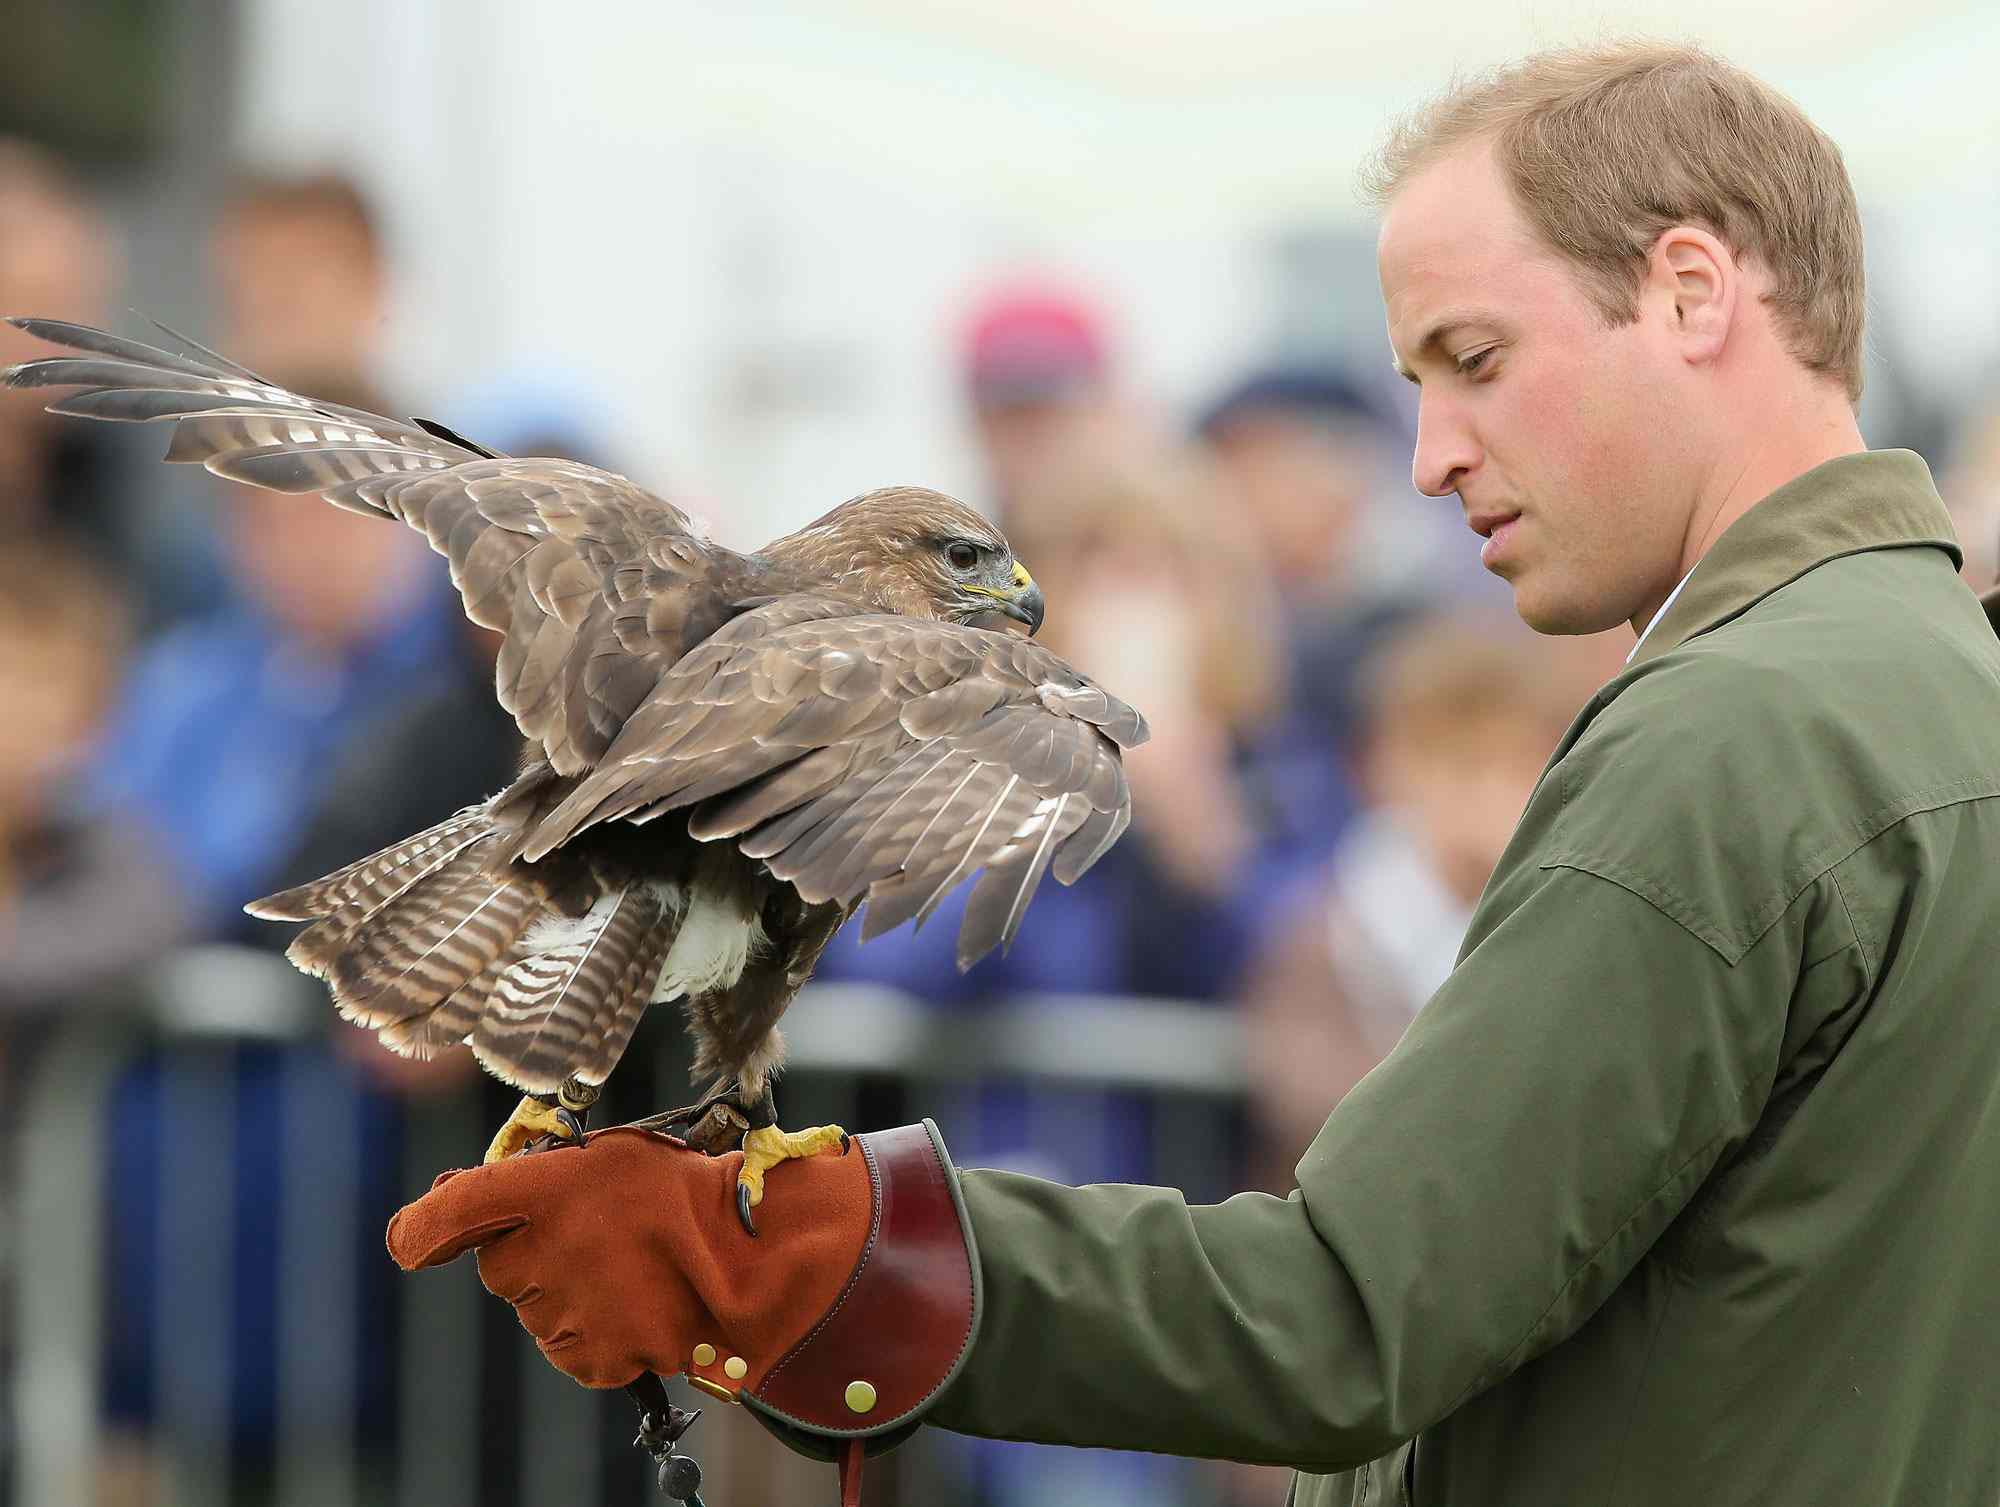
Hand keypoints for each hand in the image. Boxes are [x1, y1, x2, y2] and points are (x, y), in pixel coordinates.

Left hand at [386, 1126, 869, 1391]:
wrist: (749, 1256)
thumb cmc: (679, 1193)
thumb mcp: (607, 1155)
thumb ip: (535, 1173)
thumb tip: (459, 1194)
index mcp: (549, 1186)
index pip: (452, 1210)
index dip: (422, 1228)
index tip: (414, 1239)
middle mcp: (546, 1251)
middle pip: (499, 1265)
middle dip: (530, 1252)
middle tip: (592, 1235)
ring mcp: (569, 1310)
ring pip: (535, 1310)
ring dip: (564, 1293)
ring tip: (629, 1268)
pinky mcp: (594, 1358)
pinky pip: (570, 1349)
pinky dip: (593, 1333)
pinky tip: (634, 1303)